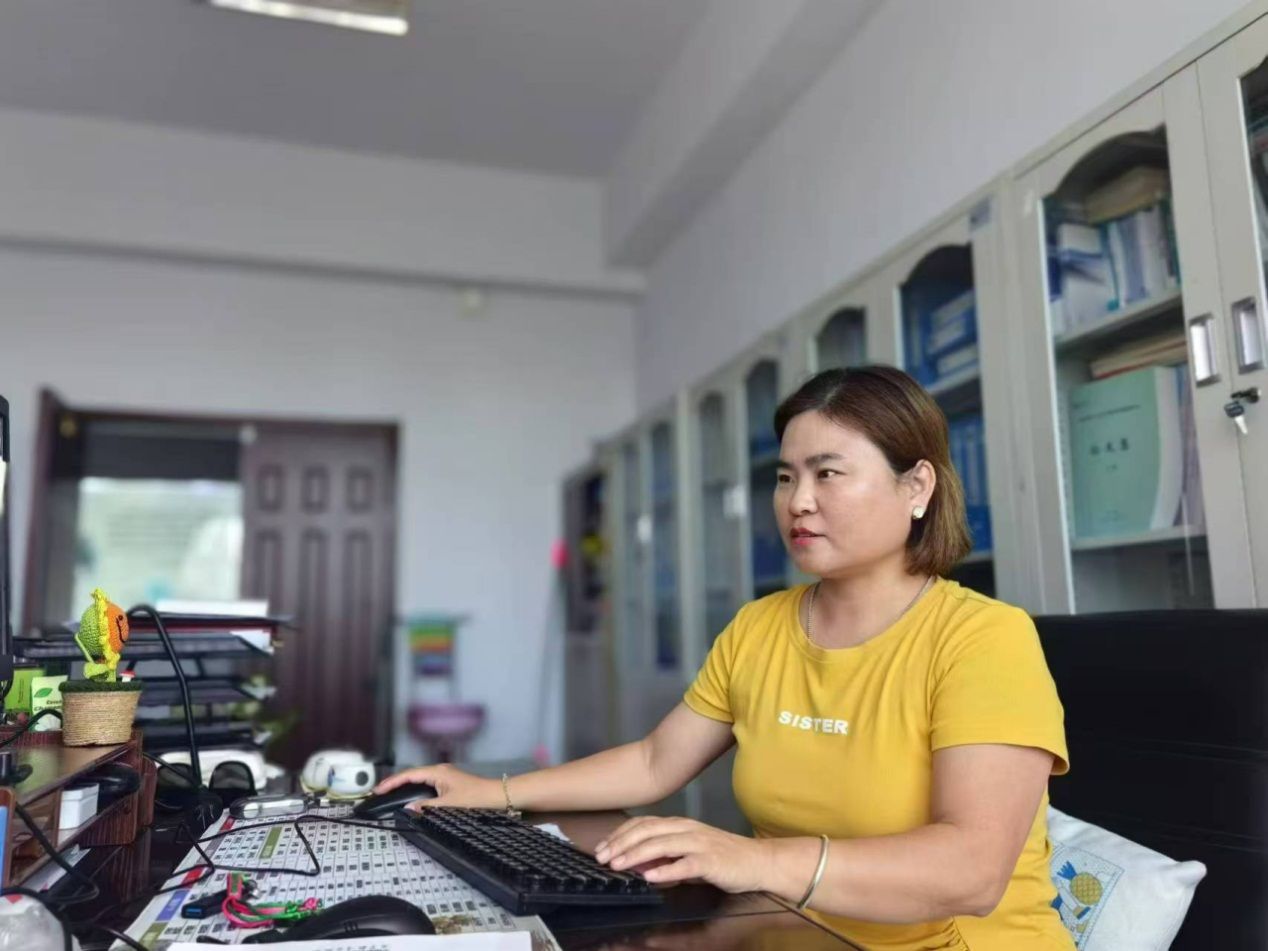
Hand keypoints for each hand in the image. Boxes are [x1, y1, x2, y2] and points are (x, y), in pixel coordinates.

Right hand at [372, 763, 502, 809]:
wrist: (499, 796)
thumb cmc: (477, 798)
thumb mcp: (449, 805)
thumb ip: (426, 808)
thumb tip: (408, 809)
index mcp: (438, 772)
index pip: (409, 774)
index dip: (392, 782)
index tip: (378, 790)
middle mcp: (440, 771)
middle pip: (412, 775)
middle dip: (395, 783)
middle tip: (380, 793)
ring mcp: (445, 777)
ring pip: (420, 780)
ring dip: (405, 787)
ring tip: (390, 795)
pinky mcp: (450, 784)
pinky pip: (427, 785)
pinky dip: (416, 790)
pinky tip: (412, 798)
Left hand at [594, 816, 769, 893]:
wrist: (758, 861)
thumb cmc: (723, 857)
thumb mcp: (688, 852)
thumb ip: (664, 855)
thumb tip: (638, 864)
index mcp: (680, 824)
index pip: (643, 824)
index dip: (620, 834)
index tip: (602, 847)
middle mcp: (687, 829)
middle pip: (648, 831)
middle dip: (621, 843)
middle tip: (602, 856)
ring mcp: (699, 843)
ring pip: (662, 844)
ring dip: (636, 855)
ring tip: (619, 864)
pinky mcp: (710, 860)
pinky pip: (685, 864)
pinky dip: (666, 870)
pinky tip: (650, 876)